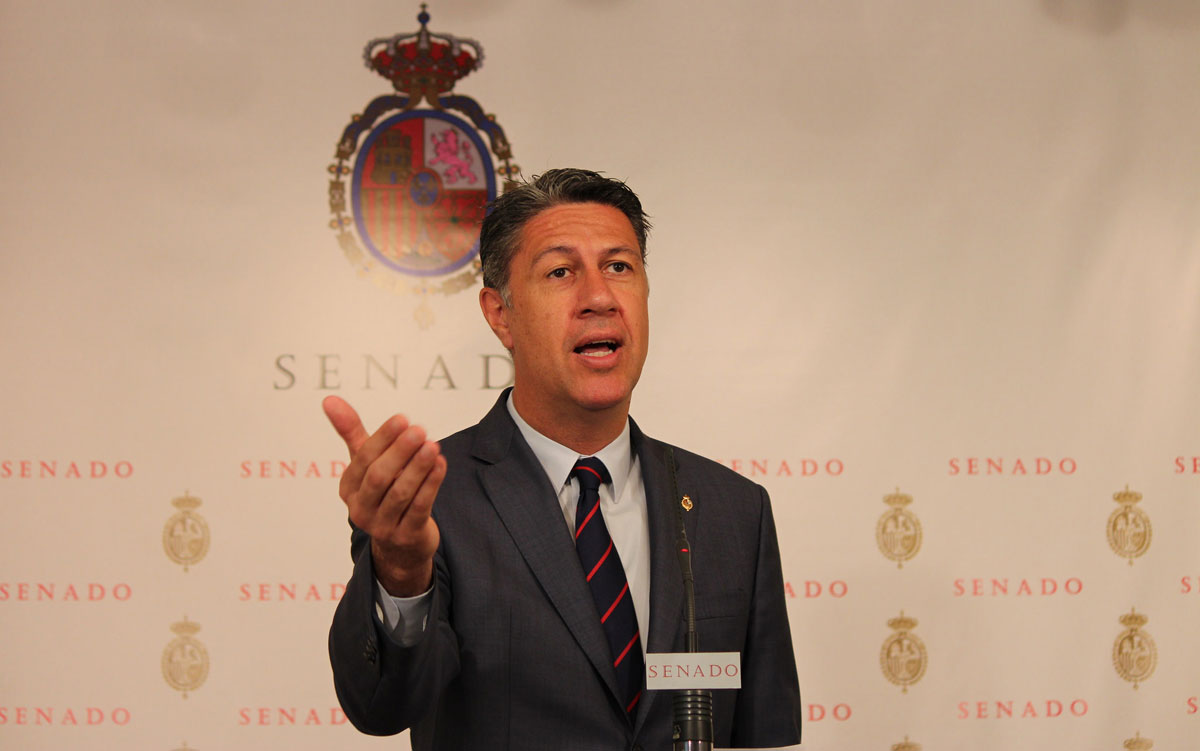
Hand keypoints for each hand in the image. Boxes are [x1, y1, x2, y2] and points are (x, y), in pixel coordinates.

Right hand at [323, 395, 446, 596]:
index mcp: (348, 488)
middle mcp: (360, 509)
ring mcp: (382, 526)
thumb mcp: (366, 463)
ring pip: (401, 493)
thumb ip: (350, 431)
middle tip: (420, 430)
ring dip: (418, 467)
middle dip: (400, 452)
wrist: (401, 544)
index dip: (383, 438)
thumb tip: (329, 398)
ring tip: (433, 446)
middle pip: (379, 477)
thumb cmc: (382, 492)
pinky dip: (431, 484)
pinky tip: (441, 464)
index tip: (402, 419)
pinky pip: (419, 507)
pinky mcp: (406, 536)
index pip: (364, 459)